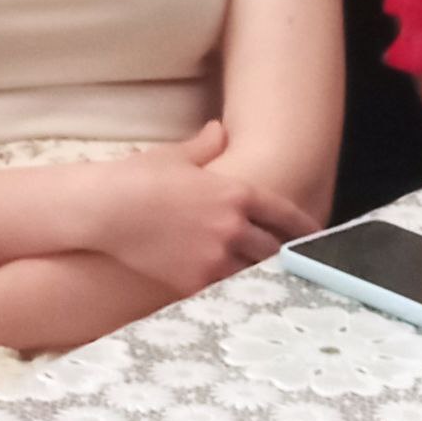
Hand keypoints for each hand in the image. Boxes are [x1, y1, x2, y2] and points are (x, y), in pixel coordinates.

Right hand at [94, 121, 317, 295]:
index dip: (303, 226)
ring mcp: (214, 257)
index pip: (282, 212)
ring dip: (262, 274)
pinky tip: (238, 290)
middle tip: (297, 260)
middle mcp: (231, 227)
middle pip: (274, 248)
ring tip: (273, 280)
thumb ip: (206, 145)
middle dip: (285, 253)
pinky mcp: (193, 282)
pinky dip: (234, 288)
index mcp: (233, 192)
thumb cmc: (138, 176)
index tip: (317, 234)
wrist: (105, 210)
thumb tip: (219, 131)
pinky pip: (226, 289)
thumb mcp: (176, 155)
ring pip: (254, 273)